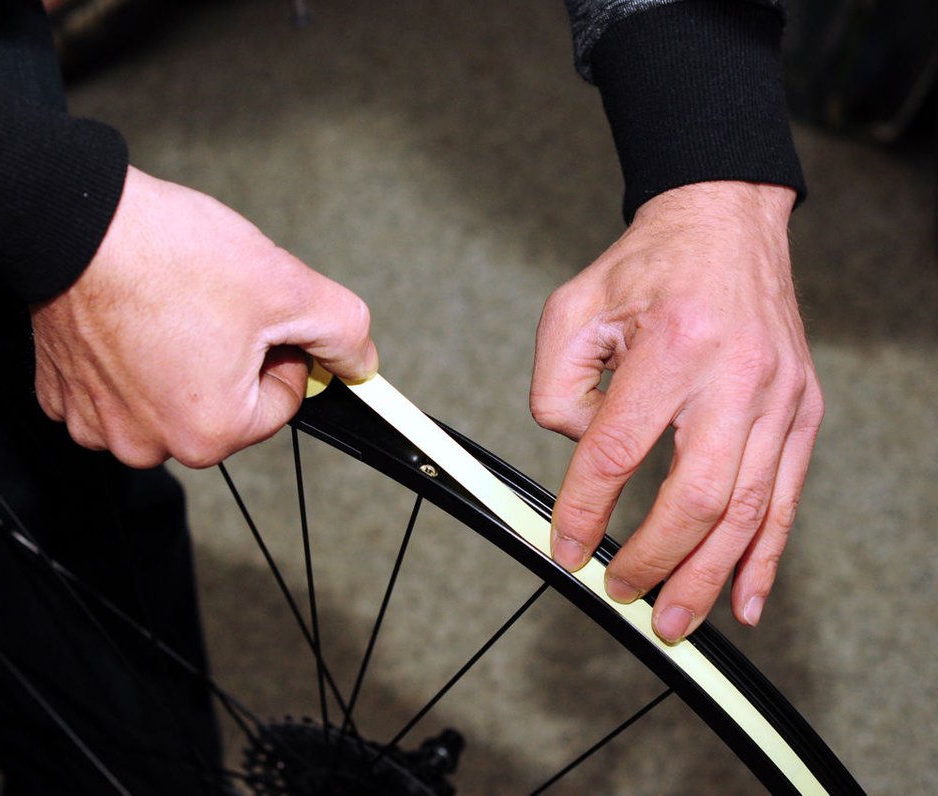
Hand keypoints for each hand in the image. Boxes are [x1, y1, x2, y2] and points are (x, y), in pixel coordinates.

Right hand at [31, 166, 377, 467]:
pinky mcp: (63, 396)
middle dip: (228, 358)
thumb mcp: (285, 285)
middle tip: (210, 304)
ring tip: (168, 306)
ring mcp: (98, 424)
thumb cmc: (167, 256)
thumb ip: (343, 331)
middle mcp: (149, 444)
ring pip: (169, 397)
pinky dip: (128, 359)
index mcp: (210, 432)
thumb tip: (360, 361)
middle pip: (223, 406)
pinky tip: (130, 318)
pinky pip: (116, 388)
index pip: (280, 402)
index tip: (255, 313)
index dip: (278, 349)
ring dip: (177, 359)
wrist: (76, 222)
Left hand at [529, 181, 822, 642]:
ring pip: (747, 509)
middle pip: (697, 495)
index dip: (586, 509)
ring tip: (676, 620)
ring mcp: (779, 398)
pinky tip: (748, 600)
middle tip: (623, 595)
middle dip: (656, 559)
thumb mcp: (572, 311)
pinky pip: (786, 497)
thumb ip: (557, 390)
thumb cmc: (648, 268)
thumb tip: (580, 459)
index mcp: (674, 347)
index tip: (566, 546)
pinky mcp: (801, 411)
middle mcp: (736, 376)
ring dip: (709, 575)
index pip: (619, 450)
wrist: (725, 224)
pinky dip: (766, 555)